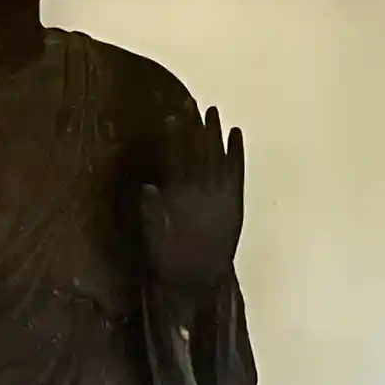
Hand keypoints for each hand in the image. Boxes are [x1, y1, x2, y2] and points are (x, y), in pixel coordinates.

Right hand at [139, 106, 244, 302]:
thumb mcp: (153, 240)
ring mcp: (221, 195)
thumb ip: (150, 213)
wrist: (200, 281)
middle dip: (195, 126)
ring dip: (216, 133)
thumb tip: (147, 186)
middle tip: (193, 103)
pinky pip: (238, 172)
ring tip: (213, 111)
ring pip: (219, 156)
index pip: (176, 158)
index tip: (173, 115)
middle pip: (198, 151)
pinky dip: (237, 152)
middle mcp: (202, 191)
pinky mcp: (235, 202)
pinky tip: (236, 134)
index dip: (175, 136)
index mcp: (179, 197)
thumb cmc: (171, 262)